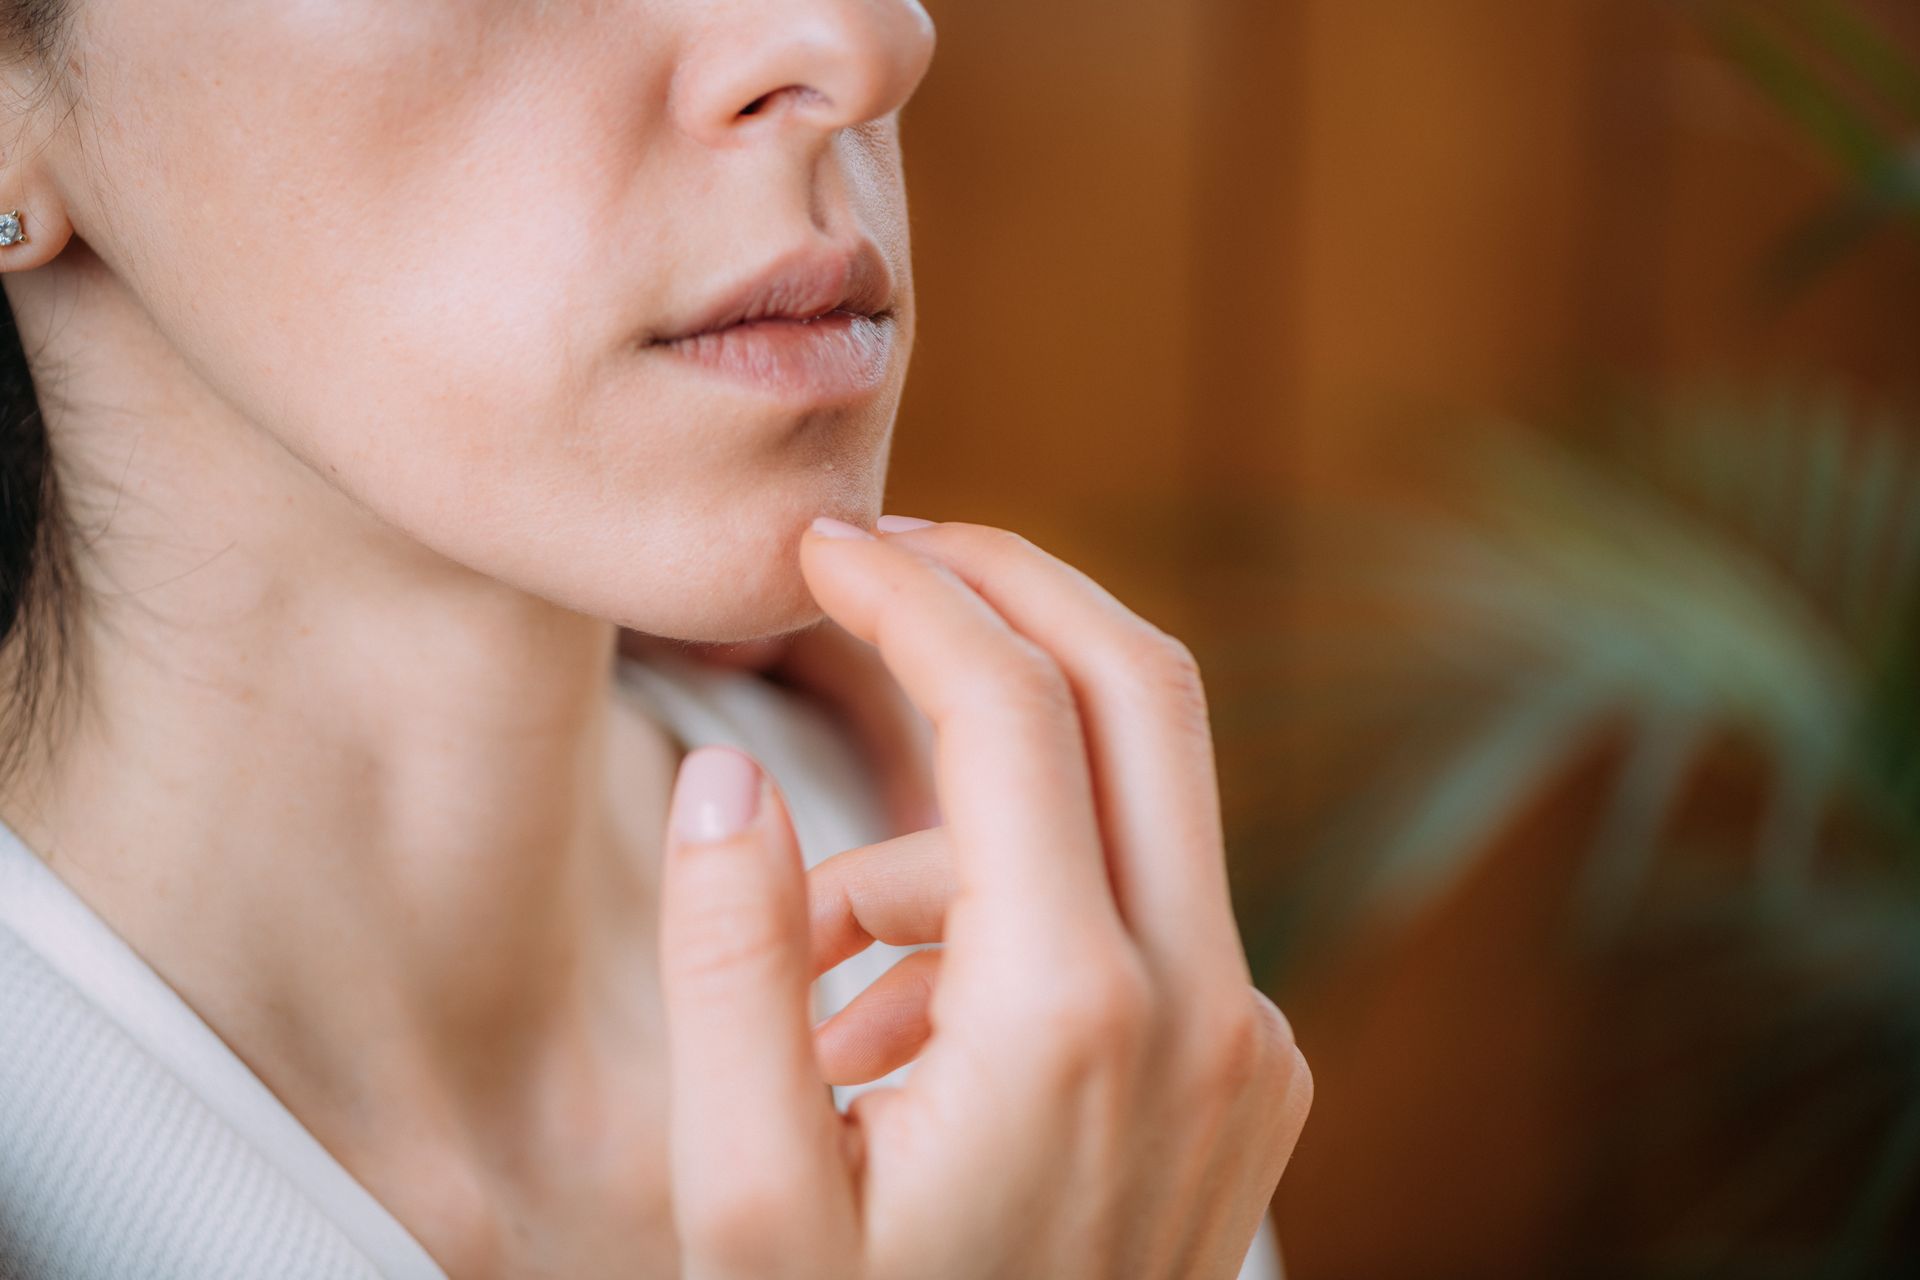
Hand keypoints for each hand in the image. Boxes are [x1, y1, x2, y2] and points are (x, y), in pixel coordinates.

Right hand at [655, 517, 1310, 1279]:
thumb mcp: (738, 1202)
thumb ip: (726, 965)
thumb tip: (728, 772)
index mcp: (1071, 1018)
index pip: (1011, 708)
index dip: (910, 594)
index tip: (823, 547)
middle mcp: (1204, 1008)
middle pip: (1140, 691)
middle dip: (1011, 593)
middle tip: (887, 560)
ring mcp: (1248, 1043)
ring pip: (1129, 810)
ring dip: (969, 821)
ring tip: (817, 968)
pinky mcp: (1249, 1076)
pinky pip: (1136, 920)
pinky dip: (1014, 915)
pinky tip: (897, 1040)